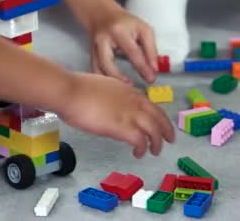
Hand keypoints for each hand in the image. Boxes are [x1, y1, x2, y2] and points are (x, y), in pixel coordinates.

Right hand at [58, 72, 174, 157]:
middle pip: (158, 116)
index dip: (157, 115)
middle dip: (166, 129)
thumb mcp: (101, 87)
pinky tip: (138, 153)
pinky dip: (142, 148)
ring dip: (157, 142)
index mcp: (128, 90)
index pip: (150, 104)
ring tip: (155, 151)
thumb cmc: (77, 89)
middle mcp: (134, 101)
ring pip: (154, 130)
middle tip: (169, 139)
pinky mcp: (123, 127)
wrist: (70, 91)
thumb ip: (112, 96)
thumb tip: (111, 106)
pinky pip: (140, 141)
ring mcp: (130, 114)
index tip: (158, 123)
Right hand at [90, 9, 157, 83]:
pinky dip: (103, 80)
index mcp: (118, 31)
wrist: (103, 15)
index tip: (151, 78)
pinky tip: (113, 85)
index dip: (142, 67)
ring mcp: (93, 48)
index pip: (132, 52)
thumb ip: (150, 48)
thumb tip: (154, 68)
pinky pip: (94, 70)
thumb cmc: (126, 23)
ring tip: (123, 88)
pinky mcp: (90, 55)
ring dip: (110, 81)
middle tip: (132, 86)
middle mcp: (103, 40)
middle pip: (107, 63)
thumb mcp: (143, 29)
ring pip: (97, 69)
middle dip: (120, 78)